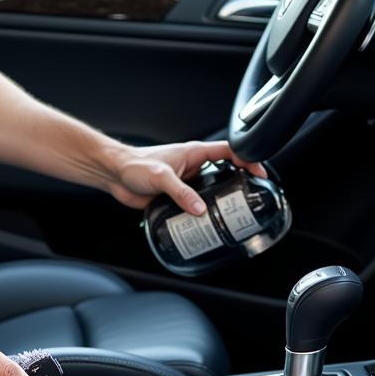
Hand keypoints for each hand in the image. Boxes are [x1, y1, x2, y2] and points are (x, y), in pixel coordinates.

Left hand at [108, 140, 267, 214]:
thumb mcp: (160, 176)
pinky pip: (196, 205)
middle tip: (251, 199)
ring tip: (232, 216)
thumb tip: (199, 208)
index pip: (230, 152)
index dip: (248, 160)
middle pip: (226, 172)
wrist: (114, 174)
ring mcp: (187, 182)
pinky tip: (207, 224)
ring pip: (212, 191)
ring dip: (221, 201)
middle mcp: (193, 166)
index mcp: (194, 153)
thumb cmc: (134, 165)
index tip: (259, 173)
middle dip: (240, 184)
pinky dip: (204, 213)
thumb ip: (180, 192)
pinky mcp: (177, 196)